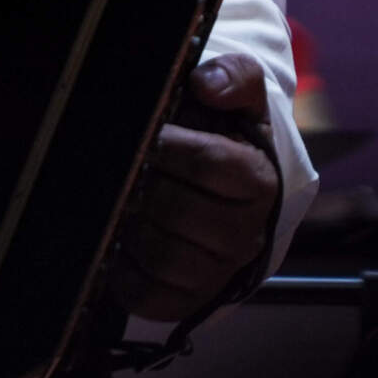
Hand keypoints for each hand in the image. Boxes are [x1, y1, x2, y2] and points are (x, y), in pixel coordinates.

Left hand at [112, 53, 280, 321]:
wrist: (218, 192)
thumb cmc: (220, 139)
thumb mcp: (237, 100)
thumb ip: (233, 77)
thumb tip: (206, 84)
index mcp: (259, 180)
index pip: (209, 162)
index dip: (167, 145)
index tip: (146, 133)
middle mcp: (246, 232)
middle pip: (177, 209)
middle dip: (141, 183)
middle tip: (121, 166)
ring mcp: (218, 271)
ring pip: (161, 252)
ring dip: (129, 222)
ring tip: (118, 198)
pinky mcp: (188, 299)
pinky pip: (146, 293)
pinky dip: (122, 268)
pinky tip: (118, 237)